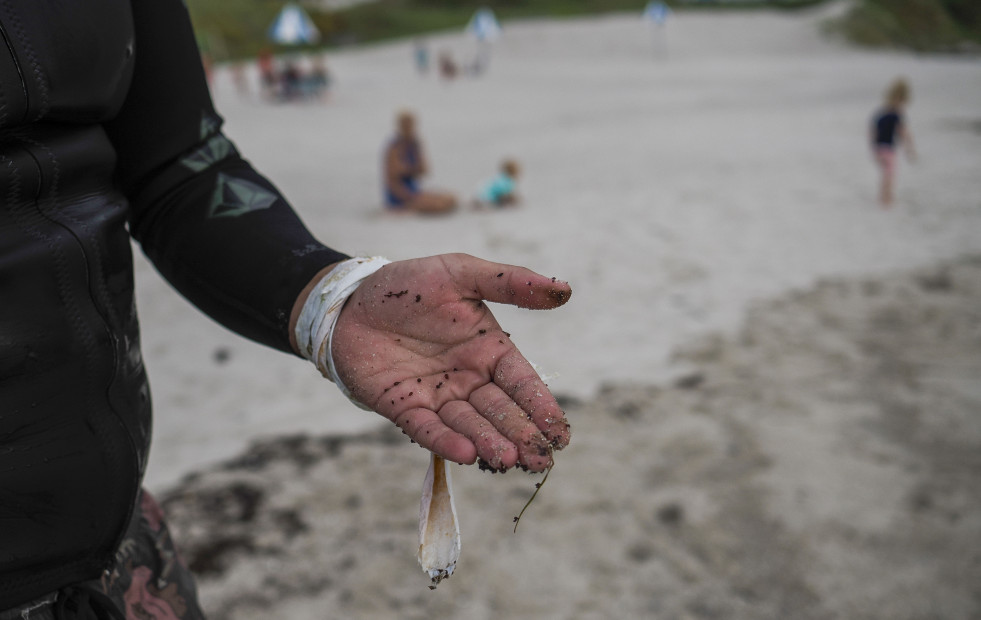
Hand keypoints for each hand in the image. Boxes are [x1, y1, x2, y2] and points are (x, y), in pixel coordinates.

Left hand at [330, 254, 571, 472]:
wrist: (349, 300)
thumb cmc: (408, 285)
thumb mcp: (460, 273)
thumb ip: (509, 282)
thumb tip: (564, 290)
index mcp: (488, 349)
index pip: (522, 382)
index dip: (541, 407)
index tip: (561, 433)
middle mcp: (467, 378)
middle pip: (500, 411)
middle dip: (521, 434)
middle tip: (539, 458)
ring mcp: (437, 396)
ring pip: (468, 424)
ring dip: (488, 442)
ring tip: (507, 458)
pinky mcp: (404, 408)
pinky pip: (427, 429)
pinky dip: (446, 441)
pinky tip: (466, 454)